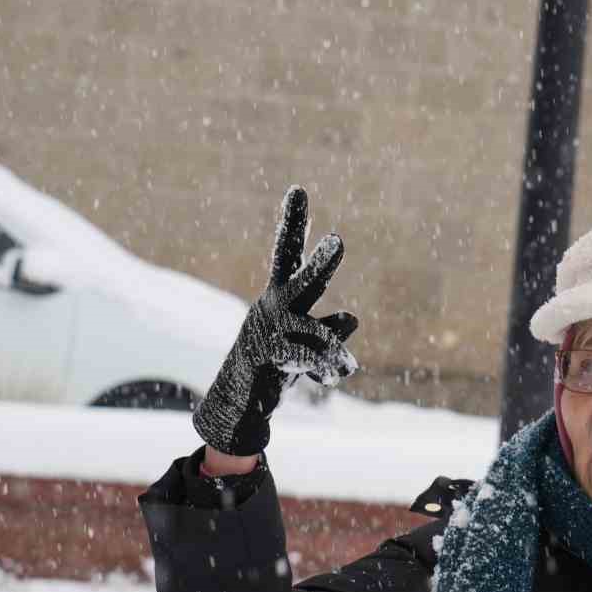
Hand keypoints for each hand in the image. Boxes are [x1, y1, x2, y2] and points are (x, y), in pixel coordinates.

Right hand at [191, 186, 358, 457]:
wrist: (239, 402)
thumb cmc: (276, 362)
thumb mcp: (310, 343)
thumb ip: (333, 329)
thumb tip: (353, 316)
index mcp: (281, 296)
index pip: (289, 254)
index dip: (294, 223)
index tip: (297, 190)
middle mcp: (274, 307)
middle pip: (302, 281)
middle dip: (322, 265)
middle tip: (338, 242)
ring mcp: (270, 332)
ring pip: (318, 336)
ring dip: (333, 354)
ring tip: (346, 366)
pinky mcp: (268, 359)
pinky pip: (311, 362)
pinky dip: (326, 370)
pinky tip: (331, 376)